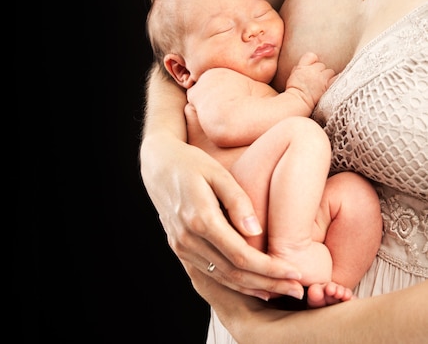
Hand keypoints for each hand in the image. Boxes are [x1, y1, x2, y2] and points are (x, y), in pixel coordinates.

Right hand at [140, 129, 304, 299]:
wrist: (158, 164)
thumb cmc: (190, 163)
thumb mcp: (217, 172)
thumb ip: (237, 200)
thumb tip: (256, 231)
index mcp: (199, 218)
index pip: (241, 255)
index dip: (270, 269)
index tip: (295, 273)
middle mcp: (188, 237)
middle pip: (233, 272)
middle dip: (268, 285)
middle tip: (297, 290)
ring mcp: (181, 245)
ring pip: (221, 277)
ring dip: (253, 288)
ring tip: (282, 291)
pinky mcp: (179, 247)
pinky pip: (209, 272)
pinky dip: (234, 282)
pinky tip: (254, 285)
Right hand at [285, 52, 335, 107]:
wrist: (297, 100)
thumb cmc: (293, 90)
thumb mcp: (292, 76)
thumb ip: (298, 68)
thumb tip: (301, 66)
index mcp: (302, 67)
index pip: (311, 56)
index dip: (312, 60)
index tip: (312, 66)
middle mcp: (313, 70)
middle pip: (321, 65)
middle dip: (320, 71)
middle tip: (317, 79)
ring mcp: (321, 78)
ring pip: (330, 72)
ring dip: (328, 77)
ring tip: (323, 84)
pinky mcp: (327, 85)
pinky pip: (337, 78)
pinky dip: (337, 79)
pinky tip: (334, 82)